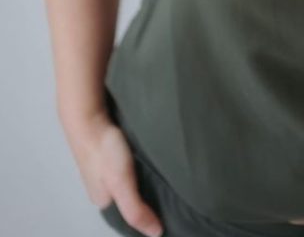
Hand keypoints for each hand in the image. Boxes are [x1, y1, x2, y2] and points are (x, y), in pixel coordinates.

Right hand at [65, 108, 163, 236]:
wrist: (89, 117)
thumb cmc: (104, 152)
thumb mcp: (122, 185)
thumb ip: (136, 210)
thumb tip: (156, 234)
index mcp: (104, 201)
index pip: (130, 216)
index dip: (148, 216)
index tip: (171, 212)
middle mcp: (105, 187)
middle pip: (132, 198)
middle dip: (149, 197)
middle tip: (176, 192)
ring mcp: (108, 168)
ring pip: (132, 180)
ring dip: (147, 179)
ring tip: (170, 176)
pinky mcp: (113, 151)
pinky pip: (131, 164)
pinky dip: (142, 164)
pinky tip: (155, 159)